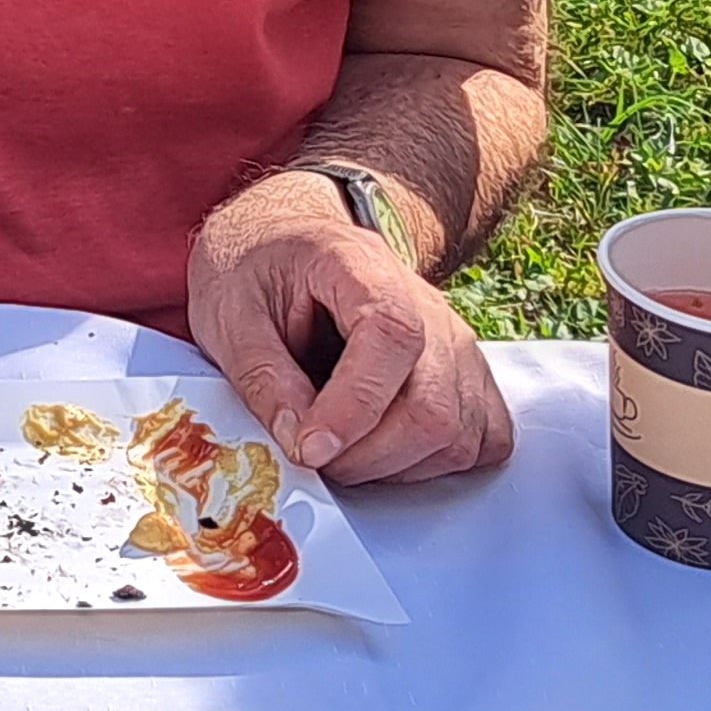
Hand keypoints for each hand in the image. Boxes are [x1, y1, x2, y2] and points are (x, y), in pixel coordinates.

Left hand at [188, 174, 513, 482]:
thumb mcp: (228, 311)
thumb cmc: (256, 270)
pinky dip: (435, 464)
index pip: (391, 339)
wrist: (287, 243)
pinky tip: (383, 450)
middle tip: (310, 452)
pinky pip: (483, 440)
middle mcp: (428, 306)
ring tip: (338, 447)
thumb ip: (262, 375)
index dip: (355, 405)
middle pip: (432, 405)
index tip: (310, 445)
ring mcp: (456, 344)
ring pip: (458, 435)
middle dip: (366, 454)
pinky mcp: (469, 379)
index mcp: (362, 267)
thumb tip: (298, 441)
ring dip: (393, 466)